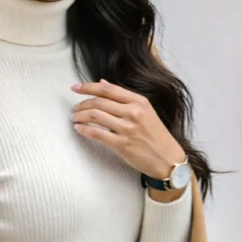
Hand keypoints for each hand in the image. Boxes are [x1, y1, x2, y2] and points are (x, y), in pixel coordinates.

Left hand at [70, 79, 185, 179]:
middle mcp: (133, 112)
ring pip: (95, 116)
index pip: (108, 89)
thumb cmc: (156, 135)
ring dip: (80, 116)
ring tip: (74, 118)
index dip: (88, 87)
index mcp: (139, 101)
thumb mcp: (145, 111)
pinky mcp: (122, 145)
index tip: (75, 87)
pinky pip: (96, 134)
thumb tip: (102, 83)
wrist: (167, 159)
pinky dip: (84, 130)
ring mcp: (127, 129)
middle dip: (81, 104)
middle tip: (74, 109)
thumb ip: (124, 97)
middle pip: (99, 102)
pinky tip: (78, 128)